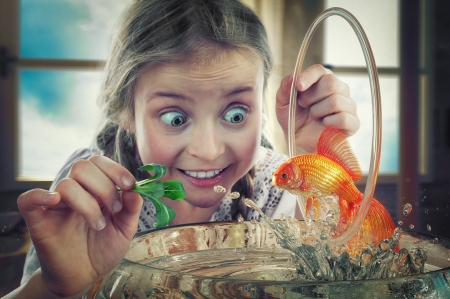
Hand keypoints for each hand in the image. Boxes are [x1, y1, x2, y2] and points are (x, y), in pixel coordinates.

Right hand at [17, 156, 142, 297]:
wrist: (84, 275)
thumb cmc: (103, 249)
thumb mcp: (125, 230)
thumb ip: (132, 209)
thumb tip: (134, 191)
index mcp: (95, 189)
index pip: (99, 163)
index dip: (115, 169)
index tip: (129, 185)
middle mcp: (75, 192)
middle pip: (82, 167)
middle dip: (104, 186)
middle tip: (114, 210)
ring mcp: (56, 205)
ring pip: (66, 184)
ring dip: (87, 203)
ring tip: (98, 225)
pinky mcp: (39, 221)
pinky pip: (28, 200)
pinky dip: (38, 196)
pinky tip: (54, 201)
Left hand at [276, 64, 359, 152]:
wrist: (300, 142)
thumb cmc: (294, 119)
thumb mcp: (283, 105)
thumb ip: (284, 89)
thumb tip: (291, 77)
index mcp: (322, 80)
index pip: (320, 70)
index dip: (309, 76)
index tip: (298, 86)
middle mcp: (339, 89)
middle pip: (331, 82)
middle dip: (311, 96)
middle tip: (304, 106)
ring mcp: (348, 105)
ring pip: (336, 100)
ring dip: (317, 111)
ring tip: (313, 116)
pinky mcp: (353, 123)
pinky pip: (343, 118)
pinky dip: (328, 122)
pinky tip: (324, 125)